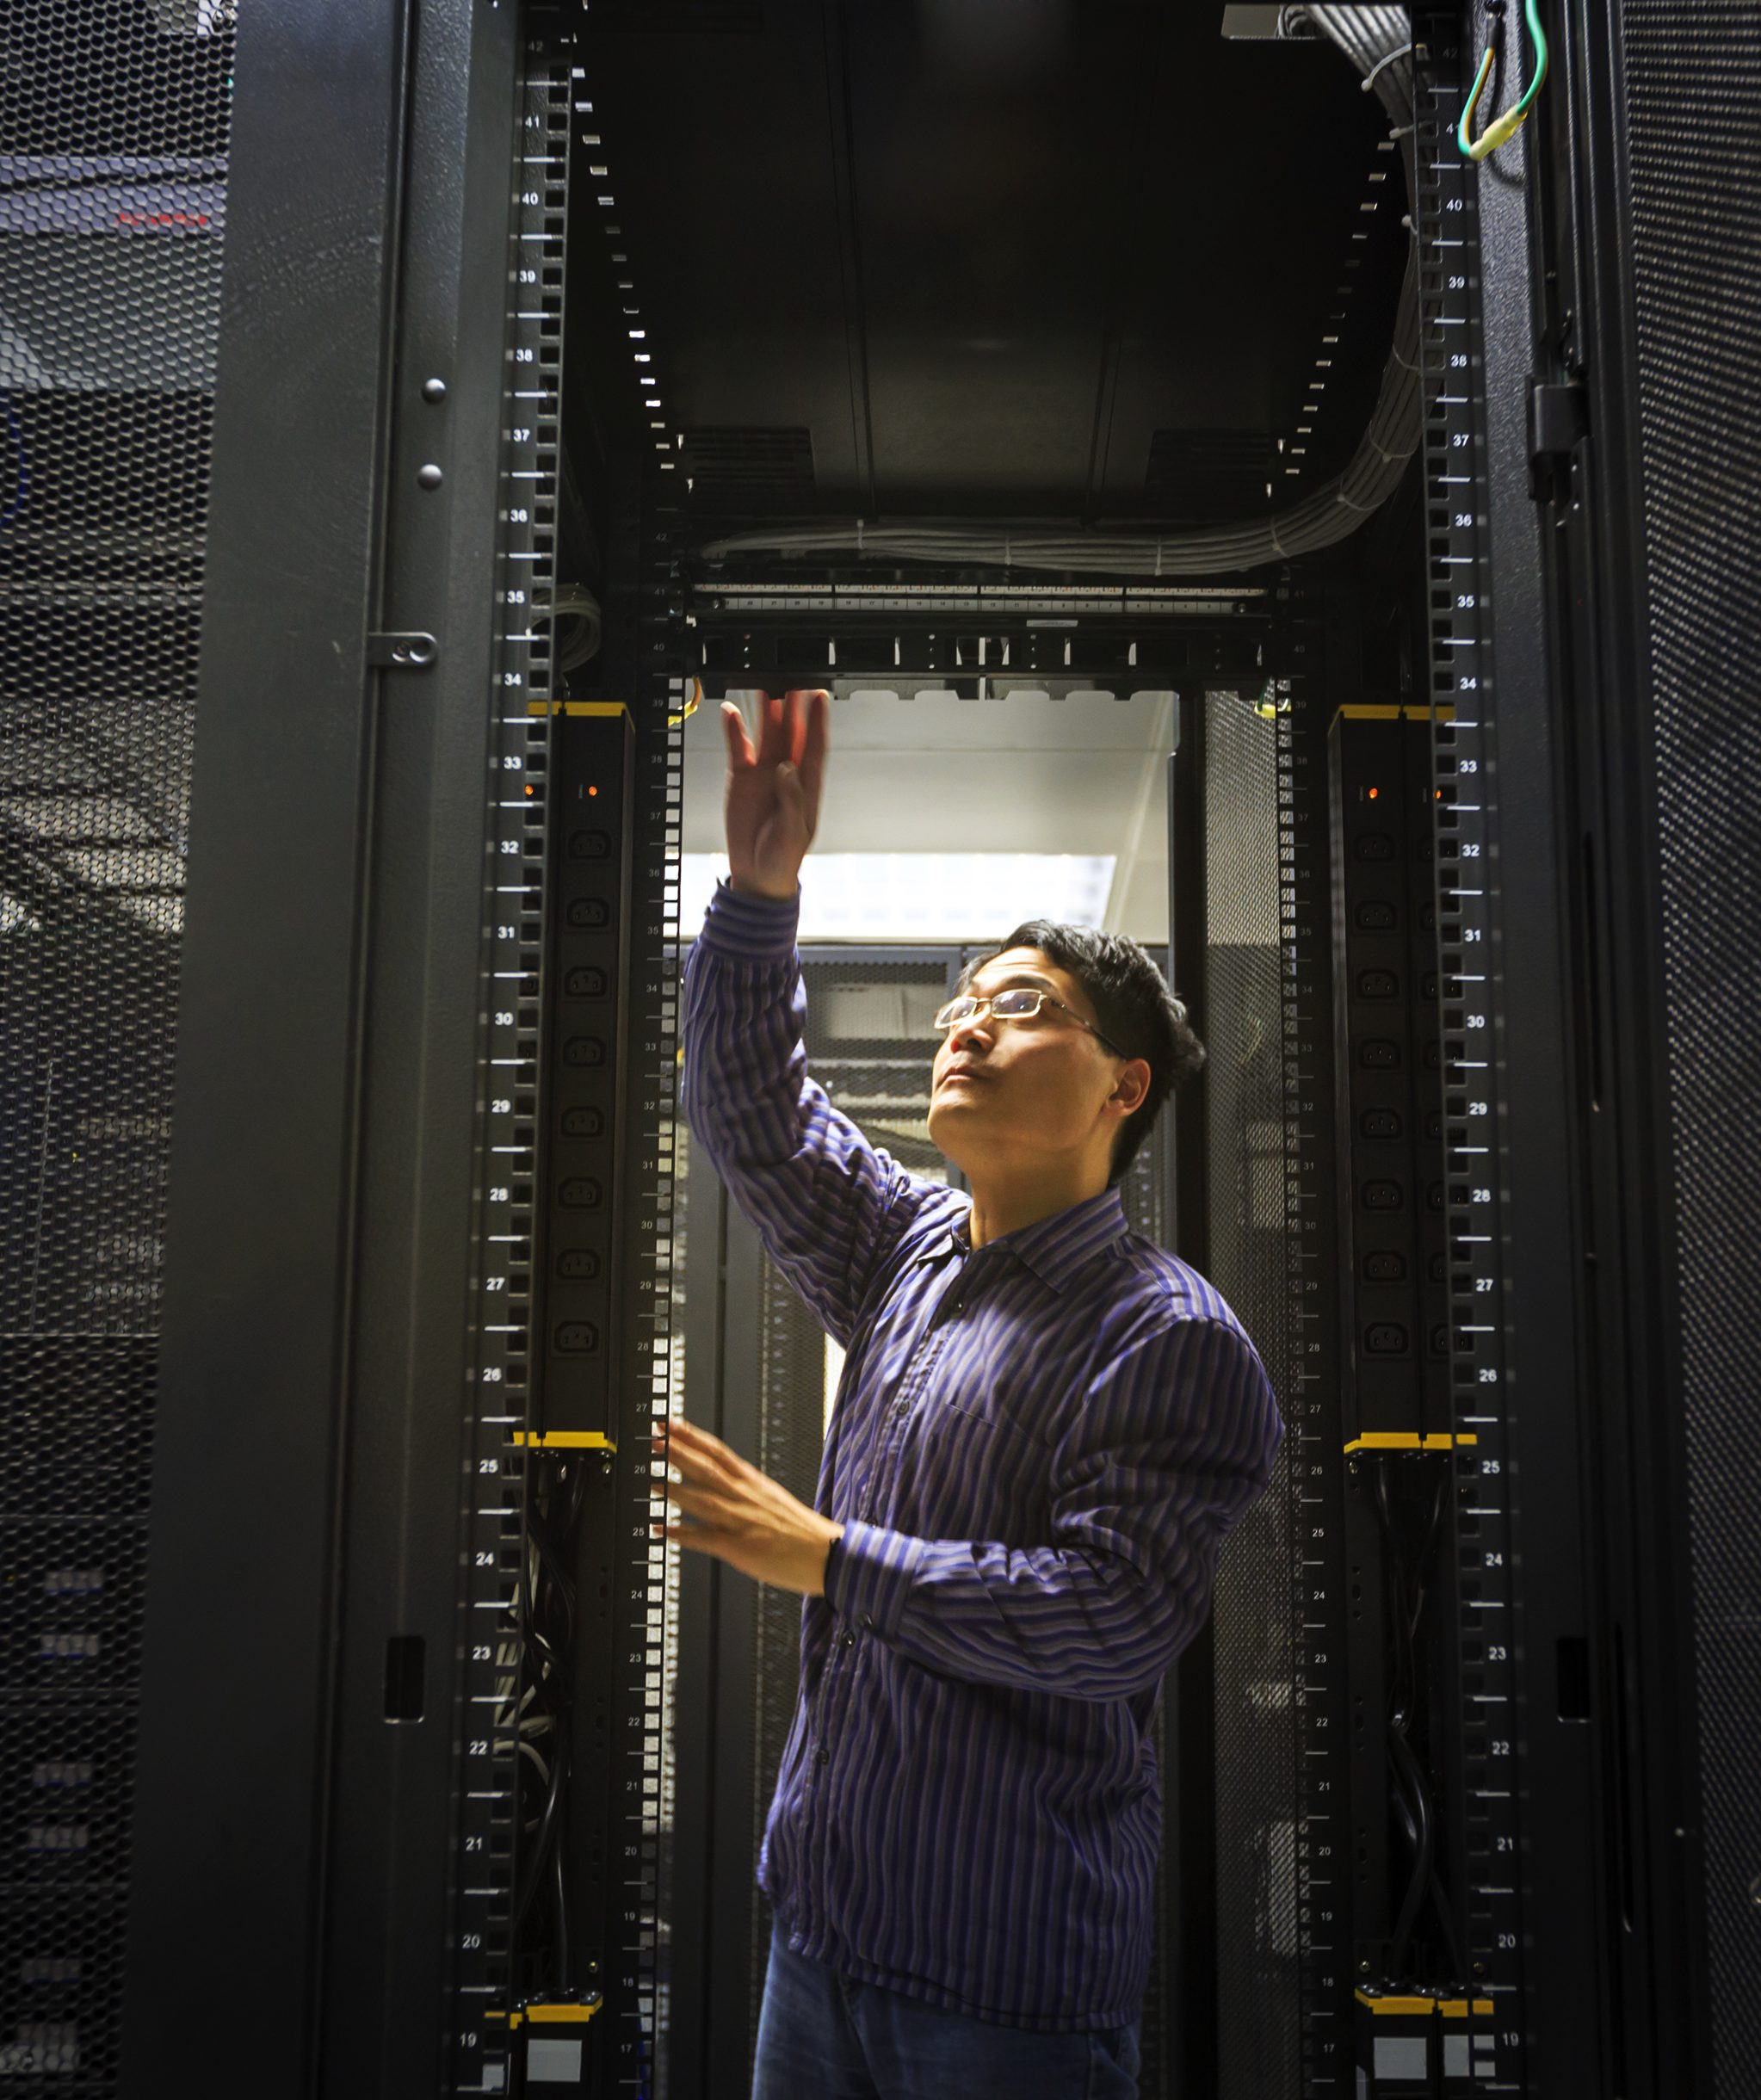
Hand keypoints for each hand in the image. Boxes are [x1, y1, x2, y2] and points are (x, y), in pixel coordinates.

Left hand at [654, 1417, 843, 1596]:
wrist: (826, 1554)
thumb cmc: (803, 1531)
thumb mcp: (773, 1499)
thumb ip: (746, 1492)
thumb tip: (724, 1488)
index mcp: (753, 1482)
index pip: (717, 1451)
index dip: (692, 1436)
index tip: (671, 1425)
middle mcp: (745, 1496)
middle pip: (705, 1468)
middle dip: (677, 1453)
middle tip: (654, 1440)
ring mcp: (741, 1520)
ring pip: (701, 1498)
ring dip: (672, 1490)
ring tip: (650, 1483)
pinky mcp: (739, 1547)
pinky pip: (704, 1538)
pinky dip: (682, 1534)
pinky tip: (664, 1530)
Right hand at [722, 688, 828, 900]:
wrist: (756, 875)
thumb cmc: (783, 859)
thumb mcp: (793, 833)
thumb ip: (792, 800)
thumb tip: (787, 769)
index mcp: (806, 784)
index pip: (815, 745)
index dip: (817, 721)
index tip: (819, 696)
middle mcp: (786, 772)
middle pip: (791, 731)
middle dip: (792, 705)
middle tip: (791, 677)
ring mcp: (764, 772)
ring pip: (766, 732)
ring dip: (765, 710)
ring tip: (762, 684)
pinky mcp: (742, 776)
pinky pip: (739, 746)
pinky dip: (734, 729)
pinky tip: (730, 711)